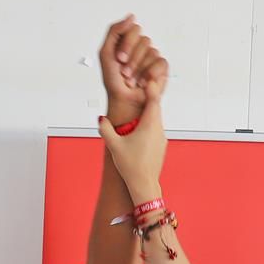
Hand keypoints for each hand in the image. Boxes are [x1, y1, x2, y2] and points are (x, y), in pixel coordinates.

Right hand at [96, 64, 168, 204]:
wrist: (144, 185)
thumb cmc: (131, 166)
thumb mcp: (114, 145)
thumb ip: (106, 129)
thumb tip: (101, 118)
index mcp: (149, 125)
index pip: (153, 99)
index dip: (151, 87)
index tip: (148, 78)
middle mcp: (158, 129)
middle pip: (154, 108)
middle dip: (147, 99)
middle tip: (140, 89)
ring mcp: (161, 138)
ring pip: (155, 120)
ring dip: (147, 114)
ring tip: (136, 111)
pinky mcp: (161, 146)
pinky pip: (155, 130)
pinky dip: (148, 126)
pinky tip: (138, 132)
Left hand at [98, 14, 168, 122]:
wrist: (123, 101)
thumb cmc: (113, 81)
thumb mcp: (105, 53)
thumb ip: (115, 31)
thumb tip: (131, 16)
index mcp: (127, 41)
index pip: (133, 28)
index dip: (127, 44)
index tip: (119, 59)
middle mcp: (140, 47)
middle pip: (144, 39)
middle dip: (132, 58)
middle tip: (124, 71)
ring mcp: (151, 56)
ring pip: (151, 52)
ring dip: (138, 69)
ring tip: (132, 79)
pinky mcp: (161, 67)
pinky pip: (160, 62)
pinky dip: (149, 74)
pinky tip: (143, 81)